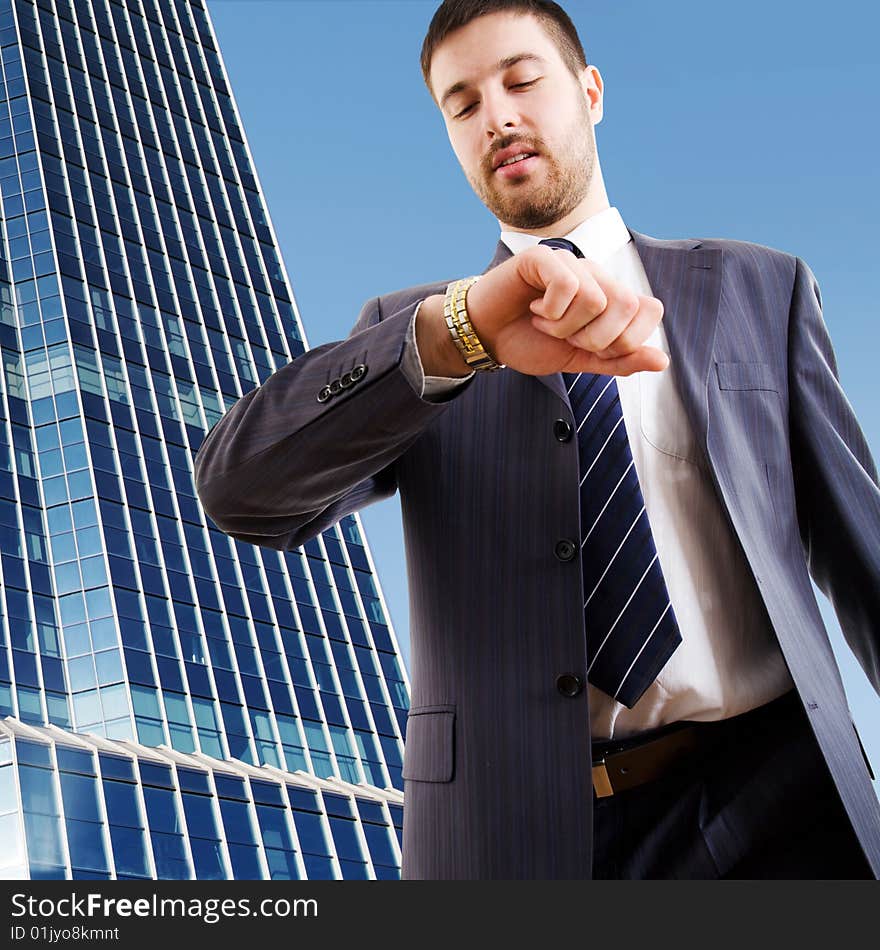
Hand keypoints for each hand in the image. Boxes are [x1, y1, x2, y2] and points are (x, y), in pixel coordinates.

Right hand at [466, 244, 667, 376]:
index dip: (626, 340)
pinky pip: (567, 285)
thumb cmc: (529, 342)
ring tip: (545, 322)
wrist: (486, 337)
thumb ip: (619, 361)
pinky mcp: (543, 258)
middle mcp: (596, 276)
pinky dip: (550, 310)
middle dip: (597, 337)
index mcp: (610, 298)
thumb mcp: (579, 359)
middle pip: (628, 304)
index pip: (650, 310)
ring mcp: (571, 264)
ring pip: (595, 299)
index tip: (592, 348)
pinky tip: (534, 308)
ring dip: (565, 325)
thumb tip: (662, 361)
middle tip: (567, 336)